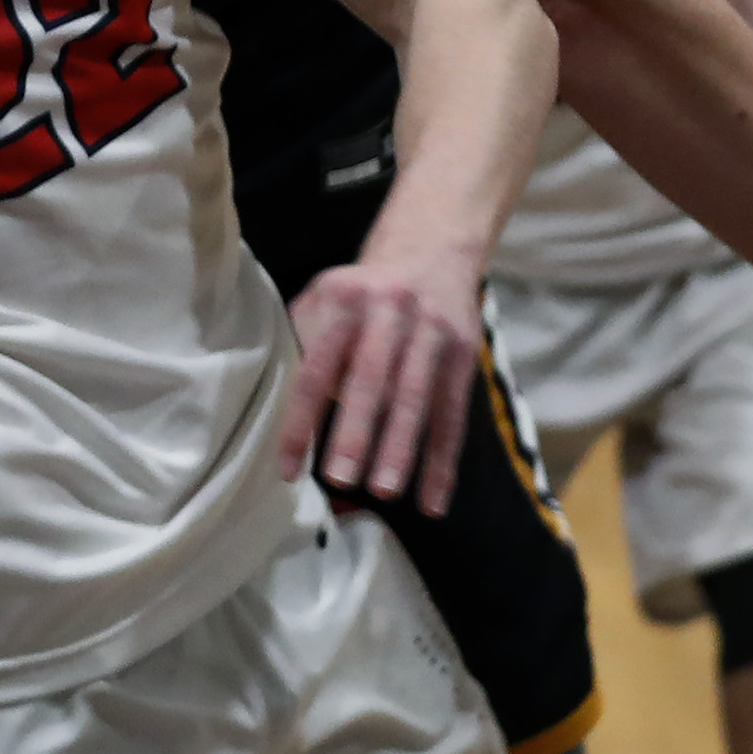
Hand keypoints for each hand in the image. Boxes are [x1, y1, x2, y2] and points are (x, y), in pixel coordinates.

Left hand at [278, 259, 484, 516]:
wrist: (430, 250)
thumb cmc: (361, 294)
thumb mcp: (325, 300)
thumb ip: (306, 346)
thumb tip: (288, 420)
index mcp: (344, 301)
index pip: (317, 368)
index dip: (301, 421)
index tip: (290, 470)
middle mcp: (390, 311)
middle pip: (371, 379)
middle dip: (355, 432)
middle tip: (340, 479)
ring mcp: (432, 330)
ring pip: (416, 397)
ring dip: (401, 449)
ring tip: (384, 492)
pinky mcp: (464, 352)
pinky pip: (453, 414)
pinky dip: (442, 461)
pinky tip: (432, 503)